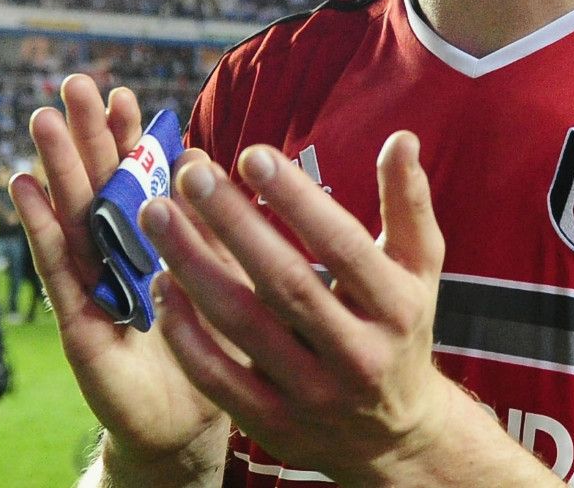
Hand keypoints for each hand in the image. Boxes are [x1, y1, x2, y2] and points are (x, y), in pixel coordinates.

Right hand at [13, 75, 227, 478]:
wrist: (188, 426)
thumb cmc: (208, 350)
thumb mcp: (221, 280)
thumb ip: (208, 228)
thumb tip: (201, 159)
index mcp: (153, 241)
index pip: (137, 180)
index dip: (129, 138)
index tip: (125, 95)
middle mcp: (117, 255)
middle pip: (98, 185)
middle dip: (86, 135)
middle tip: (75, 85)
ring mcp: (92, 283)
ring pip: (72, 217)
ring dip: (56, 167)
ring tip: (42, 119)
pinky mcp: (76, 319)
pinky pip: (57, 267)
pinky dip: (39, 225)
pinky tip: (22, 185)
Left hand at [141, 131, 541, 486]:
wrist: (393, 437)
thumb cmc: (400, 329)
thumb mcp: (417, 269)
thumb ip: (407, 205)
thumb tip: (400, 137)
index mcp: (396, 308)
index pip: (342, 246)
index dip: (297, 200)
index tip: (252, 154)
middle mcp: (357, 355)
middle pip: (286, 283)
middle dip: (233, 224)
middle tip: (190, 174)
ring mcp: (312, 395)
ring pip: (243, 327)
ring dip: (194, 267)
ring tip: (156, 215)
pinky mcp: (273, 425)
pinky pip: (217, 377)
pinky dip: (186, 333)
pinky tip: (162, 284)